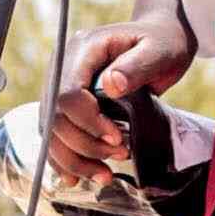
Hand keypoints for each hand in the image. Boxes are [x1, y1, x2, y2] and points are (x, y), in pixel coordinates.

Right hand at [48, 15, 194, 182]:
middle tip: (120, 155)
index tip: (118, 138)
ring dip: (74, 160)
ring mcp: (60, 86)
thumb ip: (137, 66)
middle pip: (56, 117)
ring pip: (52, 132)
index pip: (67, 93)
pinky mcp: (66, 105)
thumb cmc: (162, 42)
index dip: (89, 122)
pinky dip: (66, 159)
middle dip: (85, 145)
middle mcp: (63, 67)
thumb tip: (111, 85)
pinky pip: (56, 136)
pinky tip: (79, 177)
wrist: (159, 39)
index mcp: (82, 49)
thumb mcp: (160, 50)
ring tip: (104, 175)